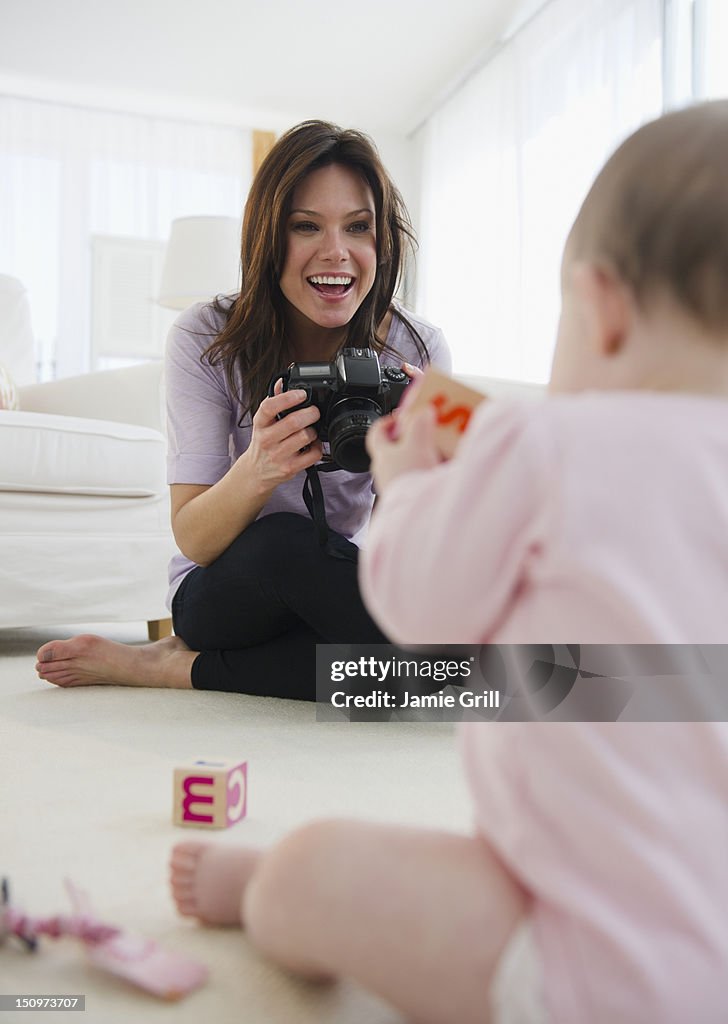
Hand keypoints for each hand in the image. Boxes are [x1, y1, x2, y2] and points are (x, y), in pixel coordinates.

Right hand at [240, 379, 323, 493]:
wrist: (256, 472)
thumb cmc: (263, 443)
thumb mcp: (263, 422)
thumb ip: (273, 401)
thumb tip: (282, 381)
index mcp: (260, 424)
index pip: (269, 407)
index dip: (288, 398)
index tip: (302, 393)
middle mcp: (267, 440)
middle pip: (294, 422)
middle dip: (310, 413)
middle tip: (314, 411)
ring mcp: (278, 455)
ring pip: (305, 436)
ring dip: (313, 430)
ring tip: (310, 429)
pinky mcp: (290, 468)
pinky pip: (313, 454)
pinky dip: (318, 447)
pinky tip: (312, 444)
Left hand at [366, 403, 441, 492]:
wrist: (419, 515)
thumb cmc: (411, 480)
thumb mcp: (417, 443)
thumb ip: (419, 424)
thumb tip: (422, 410)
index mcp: (381, 456)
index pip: (376, 433)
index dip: (386, 421)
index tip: (400, 416)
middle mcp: (385, 473)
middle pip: (394, 450)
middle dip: (410, 439)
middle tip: (426, 431)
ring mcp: (396, 487)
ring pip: (408, 465)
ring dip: (422, 457)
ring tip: (440, 452)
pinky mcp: (410, 499)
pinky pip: (419, 480)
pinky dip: (429, 473)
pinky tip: (443, 472)